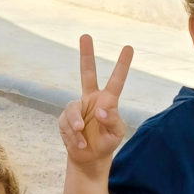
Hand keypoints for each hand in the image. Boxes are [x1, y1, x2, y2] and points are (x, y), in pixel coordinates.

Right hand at [58, 35, 132, 165]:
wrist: (89, 157)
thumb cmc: (106, 142)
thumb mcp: (116, 134)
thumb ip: (113, 120)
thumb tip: (100, 110)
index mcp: (107, 100)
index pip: (116, 80)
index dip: (122, 65)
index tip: (129, 47)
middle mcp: (92, 99)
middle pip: (87, 73)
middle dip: (86, 55)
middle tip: (85, 35)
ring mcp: (77, 108)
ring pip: (73, 109)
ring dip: (76, 123)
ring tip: (82, 134)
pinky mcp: (65, 119)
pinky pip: (67, 124)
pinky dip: (73, 136)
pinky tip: (79, 143)